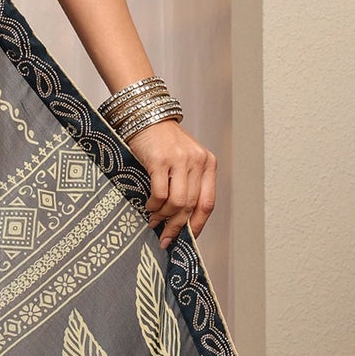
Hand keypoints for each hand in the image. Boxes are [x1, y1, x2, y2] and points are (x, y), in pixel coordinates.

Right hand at [124, 117, 216, 249]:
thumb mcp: (184, 160)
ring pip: (177, 202)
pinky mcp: (160, 160)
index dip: (198, 224)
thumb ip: (188, 183)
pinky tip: (148, 206)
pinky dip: (153, 205)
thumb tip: (182, 218)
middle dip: (177, 227)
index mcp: (208, 164)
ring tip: (154, 222)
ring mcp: (179, 160)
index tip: (188, 239)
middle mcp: (197, 162)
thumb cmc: (163, 141)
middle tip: (166, 239)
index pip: (208, 203)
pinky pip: (159, 193)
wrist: (146, 116)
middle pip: (191, 205)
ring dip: (163, 217)